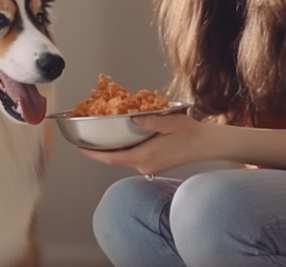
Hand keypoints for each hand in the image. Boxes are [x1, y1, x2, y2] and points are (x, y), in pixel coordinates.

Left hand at [76, 113, 220, 175]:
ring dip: (112, 149)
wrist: (206, 145)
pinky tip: (124, 138)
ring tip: (101, 136)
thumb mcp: (170, 122)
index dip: (93, 154)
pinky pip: (133, 158)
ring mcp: (149, 167)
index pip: (112, 158)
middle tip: (86, 138)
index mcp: (145, 156)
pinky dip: (125, 149)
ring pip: (124, 158)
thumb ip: (150, 121)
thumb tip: (133, 119)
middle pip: (115, 158)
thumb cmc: (191, 133)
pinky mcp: (154, 165)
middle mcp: (145, 165)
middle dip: (100, 150)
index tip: (79, 148)